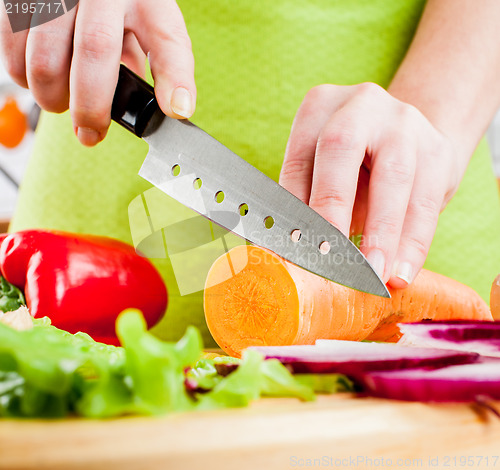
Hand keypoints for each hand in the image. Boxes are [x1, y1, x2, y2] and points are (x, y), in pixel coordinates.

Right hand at [0, 0, 195, 145]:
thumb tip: (174, 108)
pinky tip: (41, 78)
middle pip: (94, 51)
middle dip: (91, 107)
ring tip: (64, 101)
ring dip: (52, 97)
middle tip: (90, 130)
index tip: (175, 110)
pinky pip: (10, 46)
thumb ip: (165, 64)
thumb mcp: (153, 25)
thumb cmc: (122, 4)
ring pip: (44, 57)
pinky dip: (23, 76)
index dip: (174, 77)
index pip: (166, 38)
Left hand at [279, 83, 462, 287]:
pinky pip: (426, 201)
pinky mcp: (437, 149)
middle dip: (333, 206)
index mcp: (319, 107)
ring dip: (382, 233)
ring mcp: (404, 121)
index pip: (299, 158)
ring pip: (393, 176)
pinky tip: (402, 272)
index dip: (294, 206)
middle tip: (331, 255)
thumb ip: (305, 204)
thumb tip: (283, 253)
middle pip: (340, 148)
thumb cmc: (353, 167)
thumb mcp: (323, 173)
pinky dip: (413, 243)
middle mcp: (360, 104)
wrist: (410, 144)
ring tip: (374, 274)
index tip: (294, 248)